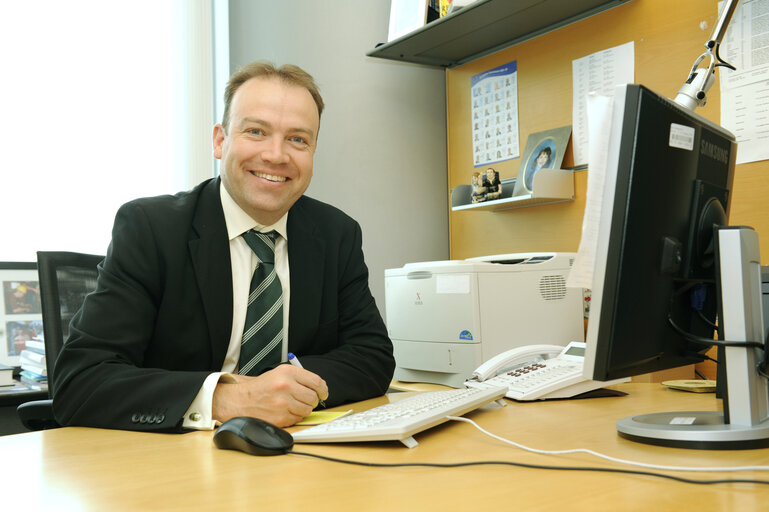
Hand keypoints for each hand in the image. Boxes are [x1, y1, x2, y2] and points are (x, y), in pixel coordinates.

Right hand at [212, 364, 328, 426]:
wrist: (240, 401)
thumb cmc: (262, 388)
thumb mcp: (279, 374)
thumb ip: (300, 378)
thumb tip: (321, 388)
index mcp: (287, 372)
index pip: (316, 381)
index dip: (323, 389)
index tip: (323, 394)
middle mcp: (286, 386)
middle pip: (313, 397)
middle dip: (312, 400)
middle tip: (305, 400)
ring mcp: (283, 403)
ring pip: (307, 409)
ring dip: (303, 409)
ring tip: (292, 405)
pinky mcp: (280, 417)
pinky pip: (298, 418)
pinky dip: (294, 416)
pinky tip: (284, 411)